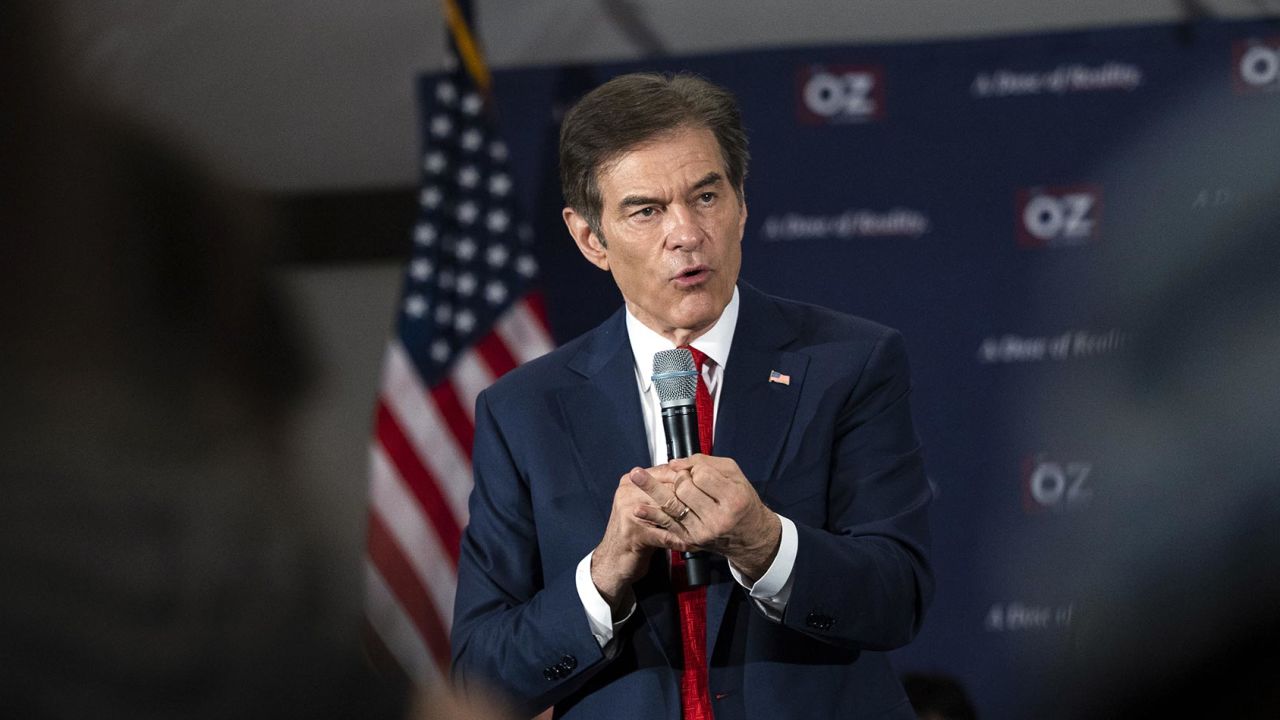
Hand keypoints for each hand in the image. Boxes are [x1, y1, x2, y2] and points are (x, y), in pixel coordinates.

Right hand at [590, 468, 691, 615]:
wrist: (613, 560)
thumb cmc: (635, 532)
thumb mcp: (646, 507)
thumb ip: (661, 492)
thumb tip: (692, 478)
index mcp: (631, 482)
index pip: (664, 472)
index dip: (687, 479)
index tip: (705, 487)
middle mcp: (627, 492)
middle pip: (666, 489)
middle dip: (689, 499)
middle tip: (708, 505)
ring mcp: (628, 512)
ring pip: (665, 511)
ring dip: (686, 520)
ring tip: (704, 525)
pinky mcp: (632, 533)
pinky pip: (662, 535)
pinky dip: (678, 540)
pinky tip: (690, 544)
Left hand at [632, 455, 781, 581]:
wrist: (750, 537)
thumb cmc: (743, 502)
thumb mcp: (735, 477)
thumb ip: (707, 464)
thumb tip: (675, 463)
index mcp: (733, 499)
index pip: (703, 476)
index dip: (695, 469)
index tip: (696, 470)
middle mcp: (718, 518)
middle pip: (685, 490)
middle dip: (678, 478)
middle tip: (680, 476)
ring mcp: (703, 531)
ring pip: (672, 506)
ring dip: (651, 490)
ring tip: (635, 476)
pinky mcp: (691, 540)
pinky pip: (668, 524)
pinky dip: (652, 515)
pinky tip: (638, 508)